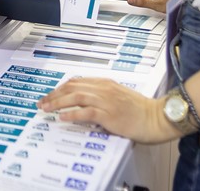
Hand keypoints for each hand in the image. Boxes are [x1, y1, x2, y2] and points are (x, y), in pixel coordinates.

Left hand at [37, 78, 179, 143]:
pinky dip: (72, 114)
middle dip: (54, 94)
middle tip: (41, 102)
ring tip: (46, 108)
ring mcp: (106, 101)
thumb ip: (103, 96)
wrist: (157, 117)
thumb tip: (86, 103)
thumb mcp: (120, 97)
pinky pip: (86, 112)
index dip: (60, 88)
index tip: (50, 95)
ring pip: (76, 97)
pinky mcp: (109, 114)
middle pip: (72, 87)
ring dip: (58, 102)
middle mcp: (104, 89)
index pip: (77, 82)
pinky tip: (62, 118)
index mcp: (105, 83)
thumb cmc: (141, 110)